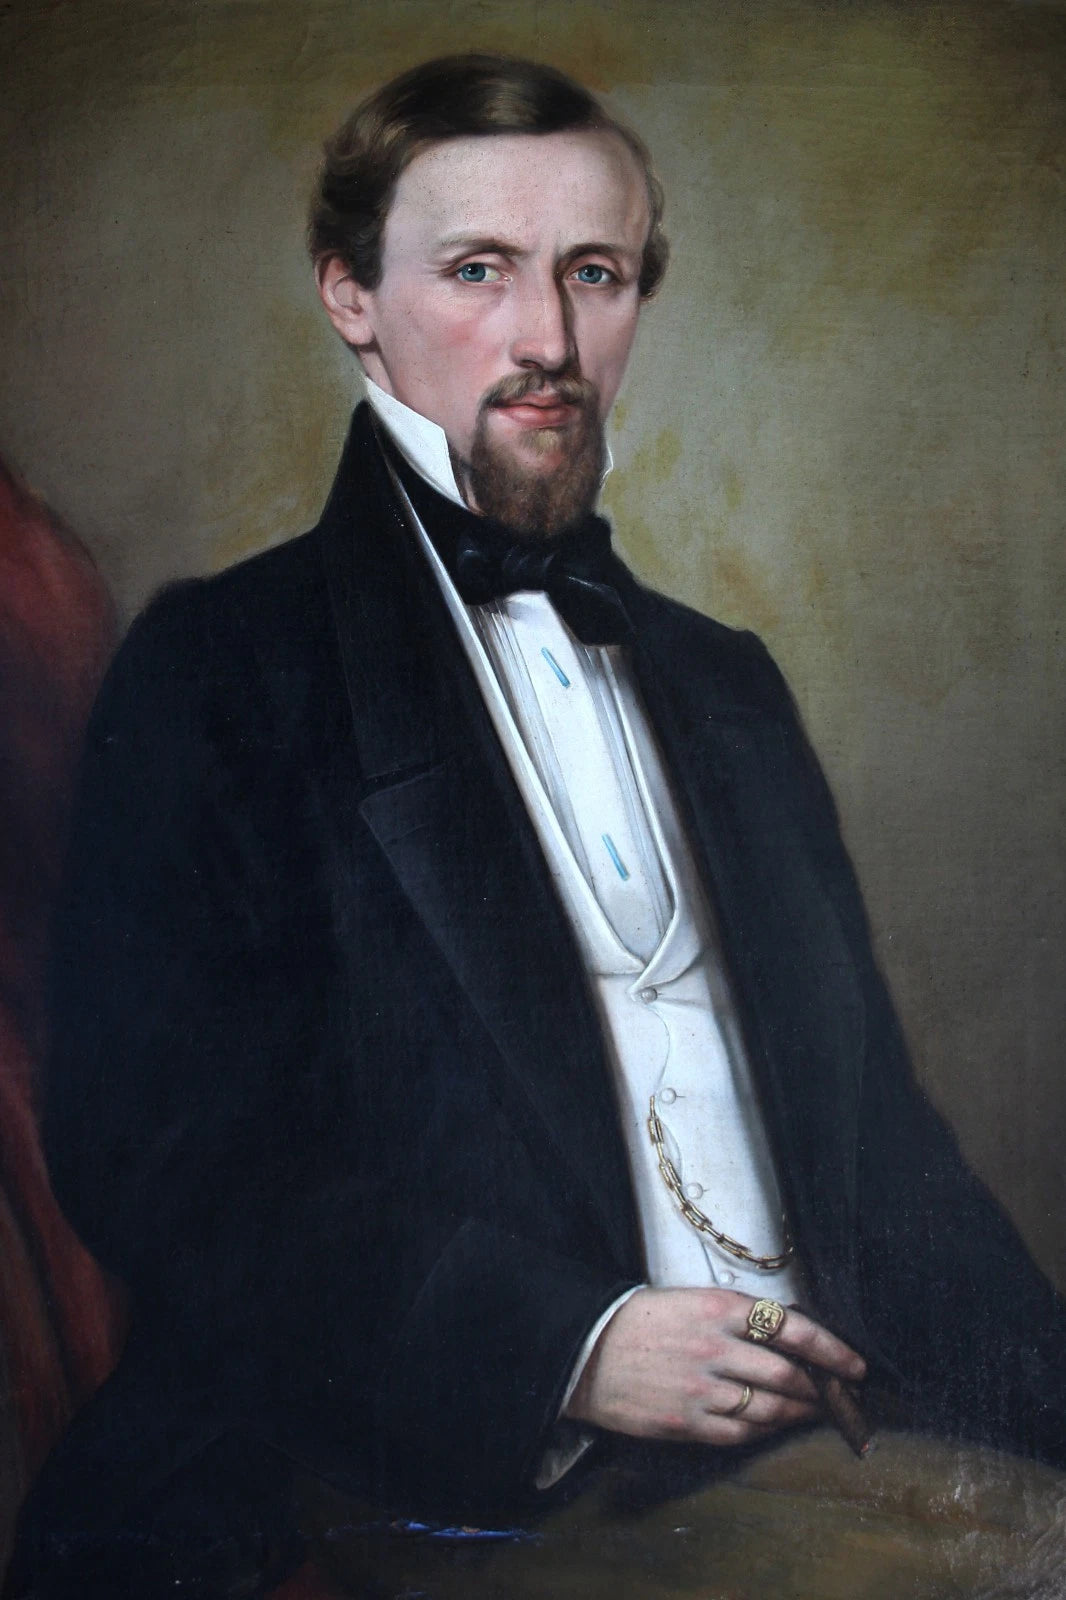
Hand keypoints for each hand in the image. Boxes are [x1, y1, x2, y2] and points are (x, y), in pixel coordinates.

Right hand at [563, 1287, 865, 1446]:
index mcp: (717, 1307)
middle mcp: (715, 1347)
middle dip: (822, 1388)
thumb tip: (788, 1336)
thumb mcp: (690, 1299)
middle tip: (839, 1394)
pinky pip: (741, 1434)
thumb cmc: (641, 1320)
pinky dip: (765, 1432)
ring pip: (770, 1409)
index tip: (855, 1364)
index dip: (831, 1349)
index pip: (792, 1327)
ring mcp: (701, 1389)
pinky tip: (773, 1426)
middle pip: (789, 1374)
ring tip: (814, 1412)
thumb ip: (737, 1317)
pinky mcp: (687, 1423)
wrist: (585, 1349)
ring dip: (799, 1413)